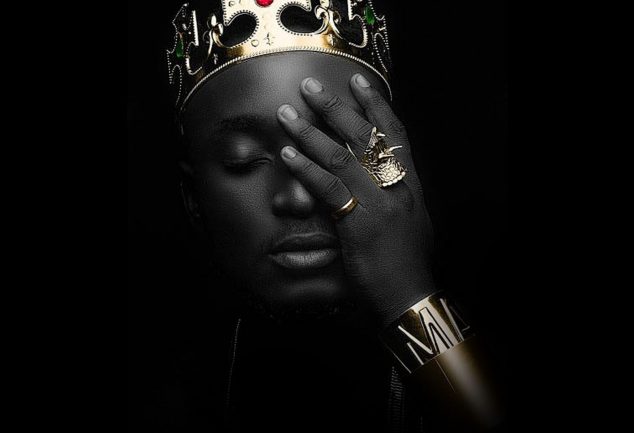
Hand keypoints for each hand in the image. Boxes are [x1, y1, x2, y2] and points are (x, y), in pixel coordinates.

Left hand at [277, 73, 435, 328]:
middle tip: (309, 86)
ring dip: (311, 132)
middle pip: (365, 136)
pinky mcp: (361, 223)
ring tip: (286, 114)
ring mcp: (380, 203)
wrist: (411, 297)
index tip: (357, 80)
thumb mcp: (405, 224)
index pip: (395, 134)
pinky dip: (306, 168)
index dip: (376, 105)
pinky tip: (288, 154)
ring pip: (342, 156)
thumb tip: (363, 185)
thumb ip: (386, 199)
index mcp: (410, 185)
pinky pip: (329, 188)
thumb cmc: (405, 265)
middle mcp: (397, 187)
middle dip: (335, 107)